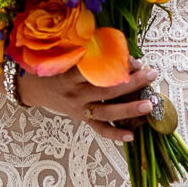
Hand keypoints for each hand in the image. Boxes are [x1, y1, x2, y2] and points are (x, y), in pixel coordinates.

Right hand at [19, 59, 157, 142]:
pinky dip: (115, 134)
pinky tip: (132, 135)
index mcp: (70, 75)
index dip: (116, 65)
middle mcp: (75, 94)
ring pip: (107, 111)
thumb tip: (122, 51)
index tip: (135, 59)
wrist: (35, 88)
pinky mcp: (82, 119)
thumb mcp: (66, 56)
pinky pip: (99, 129)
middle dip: (132, 82)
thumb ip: (89, 53)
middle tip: (152, 74)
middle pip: (106, 90)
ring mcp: (79, 109)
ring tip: (150, 104)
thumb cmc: (55, 67)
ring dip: (130, 109)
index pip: (96, 70)